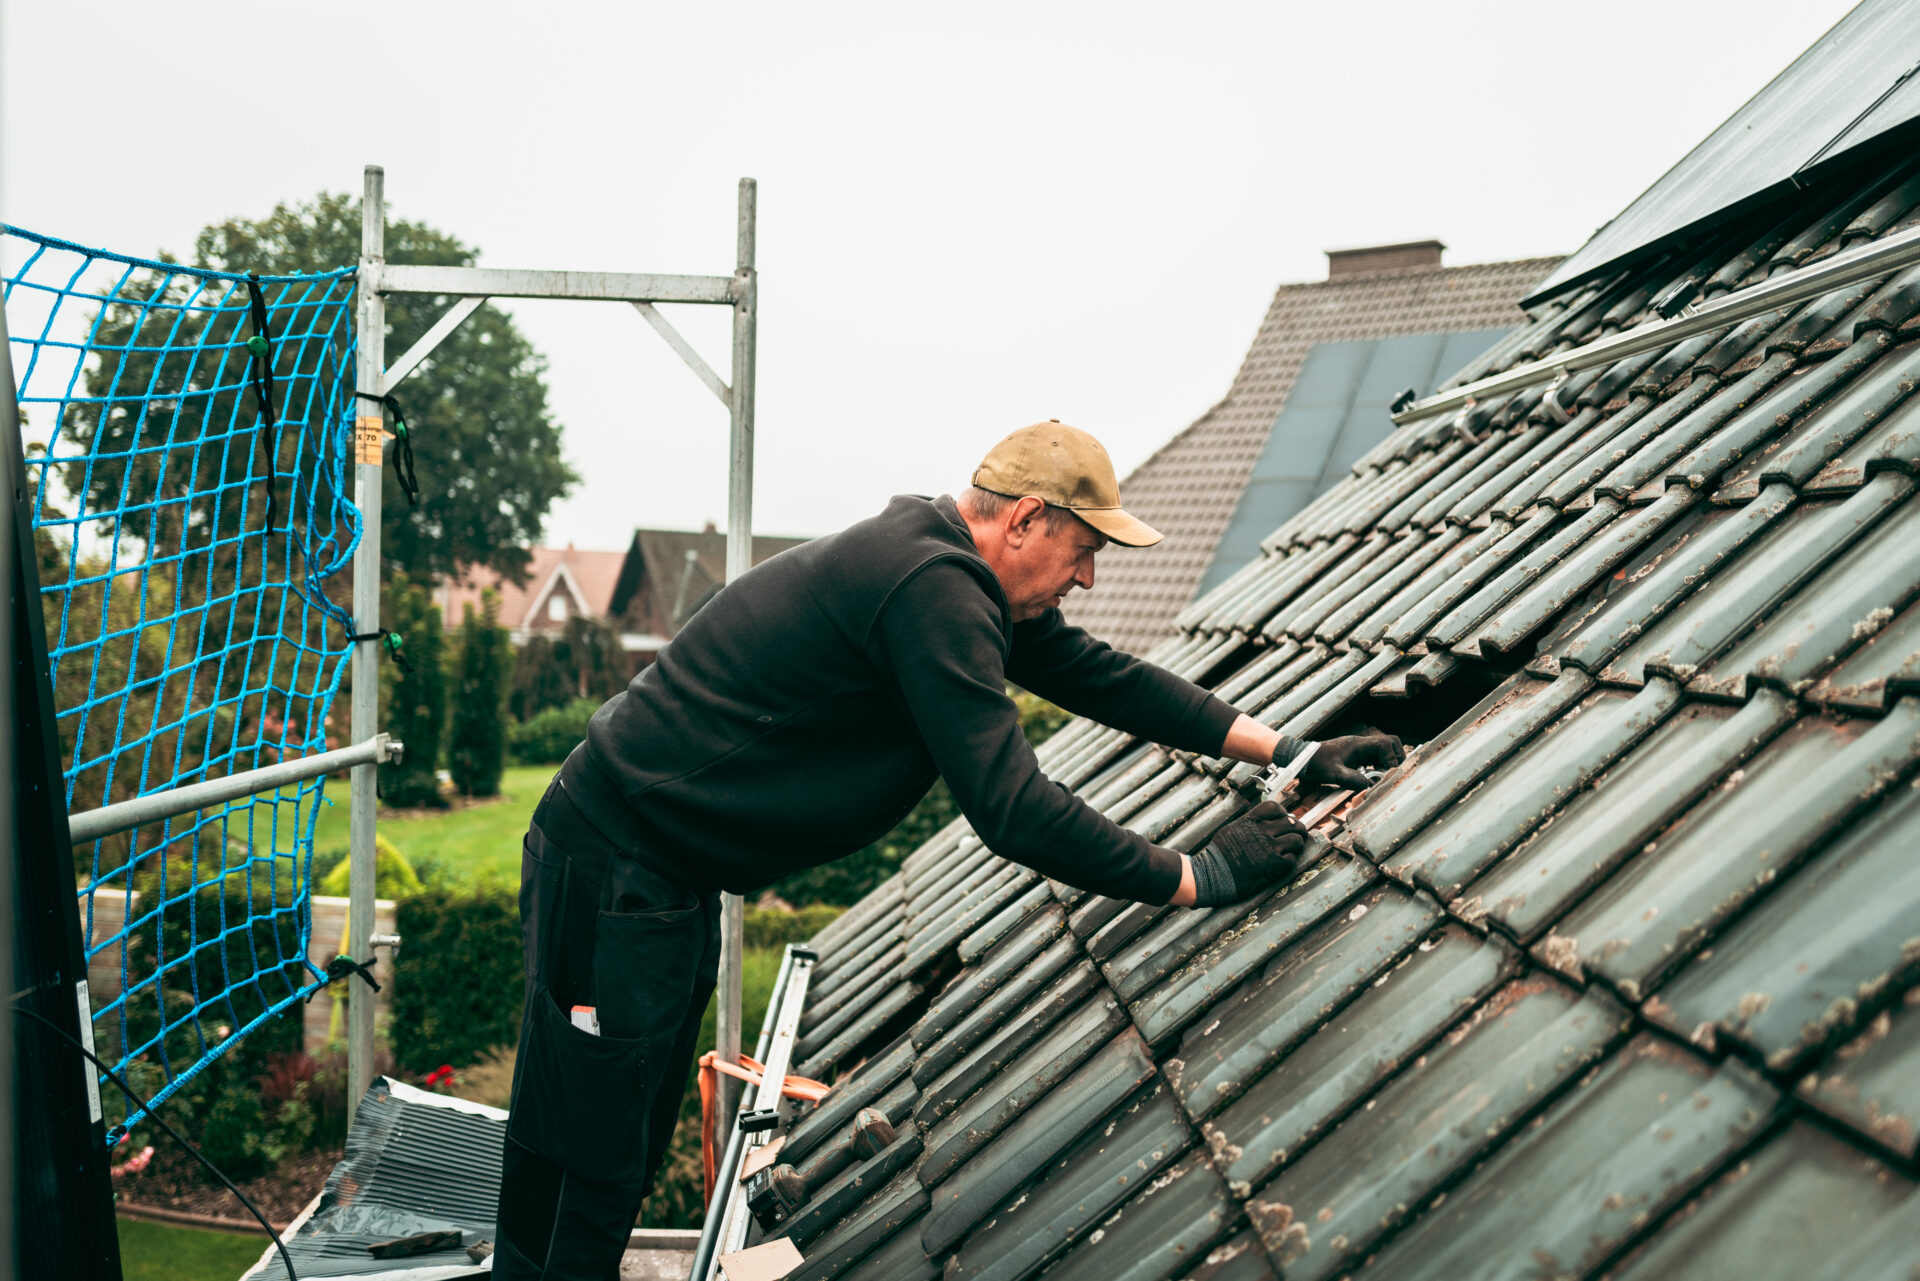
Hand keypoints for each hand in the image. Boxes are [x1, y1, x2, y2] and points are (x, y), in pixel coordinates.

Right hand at [1187, 800, 1307, 906]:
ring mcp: (1270, 847)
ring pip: (1297, 839)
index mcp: (1251, 820)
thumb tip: (1265, 822)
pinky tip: (1281, 864)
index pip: (1276, 808)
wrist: (1212, 874)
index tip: (1282, 822)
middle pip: (1292, 822)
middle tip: (1295, 835)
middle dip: (1296, 829)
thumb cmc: (1219, 855)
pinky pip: (1292, 859)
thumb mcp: (1231, 829)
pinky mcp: (1274, 865)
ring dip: (1296, 845)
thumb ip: (1249, 824)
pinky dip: (1290, 861)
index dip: (1283, 814)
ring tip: (1291, 850)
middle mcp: (1263, 830)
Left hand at [1297, 732, 1403, 789]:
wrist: (1301, 758)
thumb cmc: (1315, 763)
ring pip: (1384, 749)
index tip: (1388, 775)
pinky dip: (1380, 765)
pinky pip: (1376, 756)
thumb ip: (1350, 779)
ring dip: (1389, 762)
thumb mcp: (1331, 774)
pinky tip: (1375, 778)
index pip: (1385, 745)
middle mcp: (1362, 744)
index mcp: (1358, 745)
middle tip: (1392, 775)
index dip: (1391, 759)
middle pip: (1390, 743)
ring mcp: (1360, 749)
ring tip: (1385, 777)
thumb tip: (1369, 786)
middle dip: (1396, 758)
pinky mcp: (1357, 755)